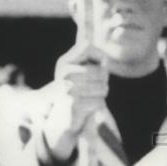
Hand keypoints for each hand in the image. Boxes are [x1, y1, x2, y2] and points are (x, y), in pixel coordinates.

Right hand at [40, 42, 108, 165]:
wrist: (61, 119)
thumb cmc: (74, 93)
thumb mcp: (78, 73)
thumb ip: (90, 62)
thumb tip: (106, 60)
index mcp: (64, 62)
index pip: (88, 46)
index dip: (100, 55)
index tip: (100, 66)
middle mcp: (64, 72)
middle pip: (101, 70)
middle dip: (104, 81)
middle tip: (97, 88)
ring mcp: (68, 87)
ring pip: (103, 87)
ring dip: (102, 94)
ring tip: (92, 97)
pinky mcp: (73, 103)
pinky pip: (99, 102)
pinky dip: (98, 106)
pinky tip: (89, 107)